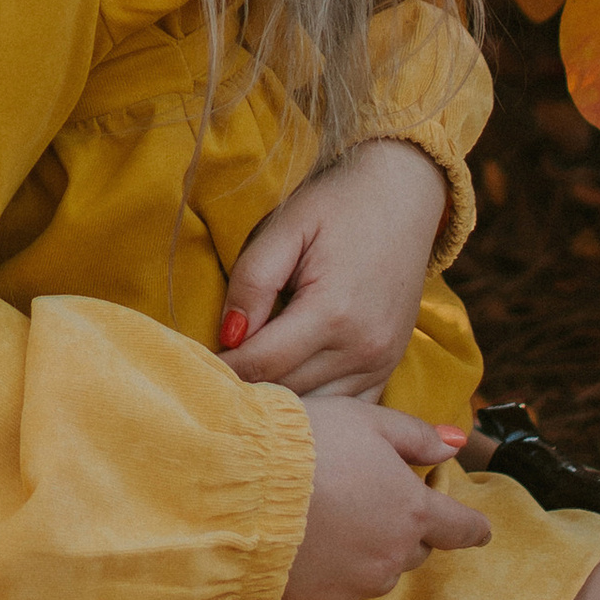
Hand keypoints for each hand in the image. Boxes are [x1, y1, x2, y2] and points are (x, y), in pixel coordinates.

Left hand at [218, 140, 447, 397]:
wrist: (404, 192)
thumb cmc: (339, 203)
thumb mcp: (287, 226)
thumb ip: (253, 280)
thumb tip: (227, 335)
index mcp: (332, 312)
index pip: (262, 363)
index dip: (223, 369)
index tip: (195, 368)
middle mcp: (361, 346)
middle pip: (288, 389)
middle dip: (247, 387)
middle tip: (213, 380)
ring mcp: (381, 360)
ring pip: (318, 406)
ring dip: (281, 402)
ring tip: (248, 386)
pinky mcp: (389, 364)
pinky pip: (349, 407)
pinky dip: (318, 405)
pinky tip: (292, 389)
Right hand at [277, 393, 489, 599]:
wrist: (239, 489)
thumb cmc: (306, 443)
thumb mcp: (367, 420)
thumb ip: (416, 436)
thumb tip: (455, 446)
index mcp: (412, 510)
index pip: (461, 528)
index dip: (473, 527)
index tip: (480, 530)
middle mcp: (393, 554)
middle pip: (417, 549)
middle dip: (406, 529)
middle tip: (373, 501)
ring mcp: (357, 584)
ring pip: (380, 570)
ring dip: (371, 550)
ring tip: (336, 520)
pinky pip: (342, 589)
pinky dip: (336, 570)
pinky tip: (311, 544)